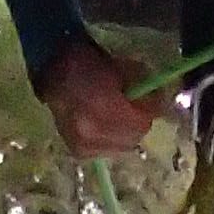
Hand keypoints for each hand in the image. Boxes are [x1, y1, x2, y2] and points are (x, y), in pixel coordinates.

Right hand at [40, 39, 152, 155]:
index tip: (153, 100)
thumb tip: (158, 100)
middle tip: (139, 108)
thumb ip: (141, 87)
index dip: (150, 112)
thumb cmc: (89, 63)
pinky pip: (105, 150)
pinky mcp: (77, 151)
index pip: (140, 123)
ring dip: (126, 133)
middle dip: (139, 123)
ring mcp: (82, 145)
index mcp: (101, 108)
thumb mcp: (121, 68)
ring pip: (120, 148)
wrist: (54, 72)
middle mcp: (91, 133)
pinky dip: (111, 139)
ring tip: (121, 115)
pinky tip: (107, 124)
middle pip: (133, 139)